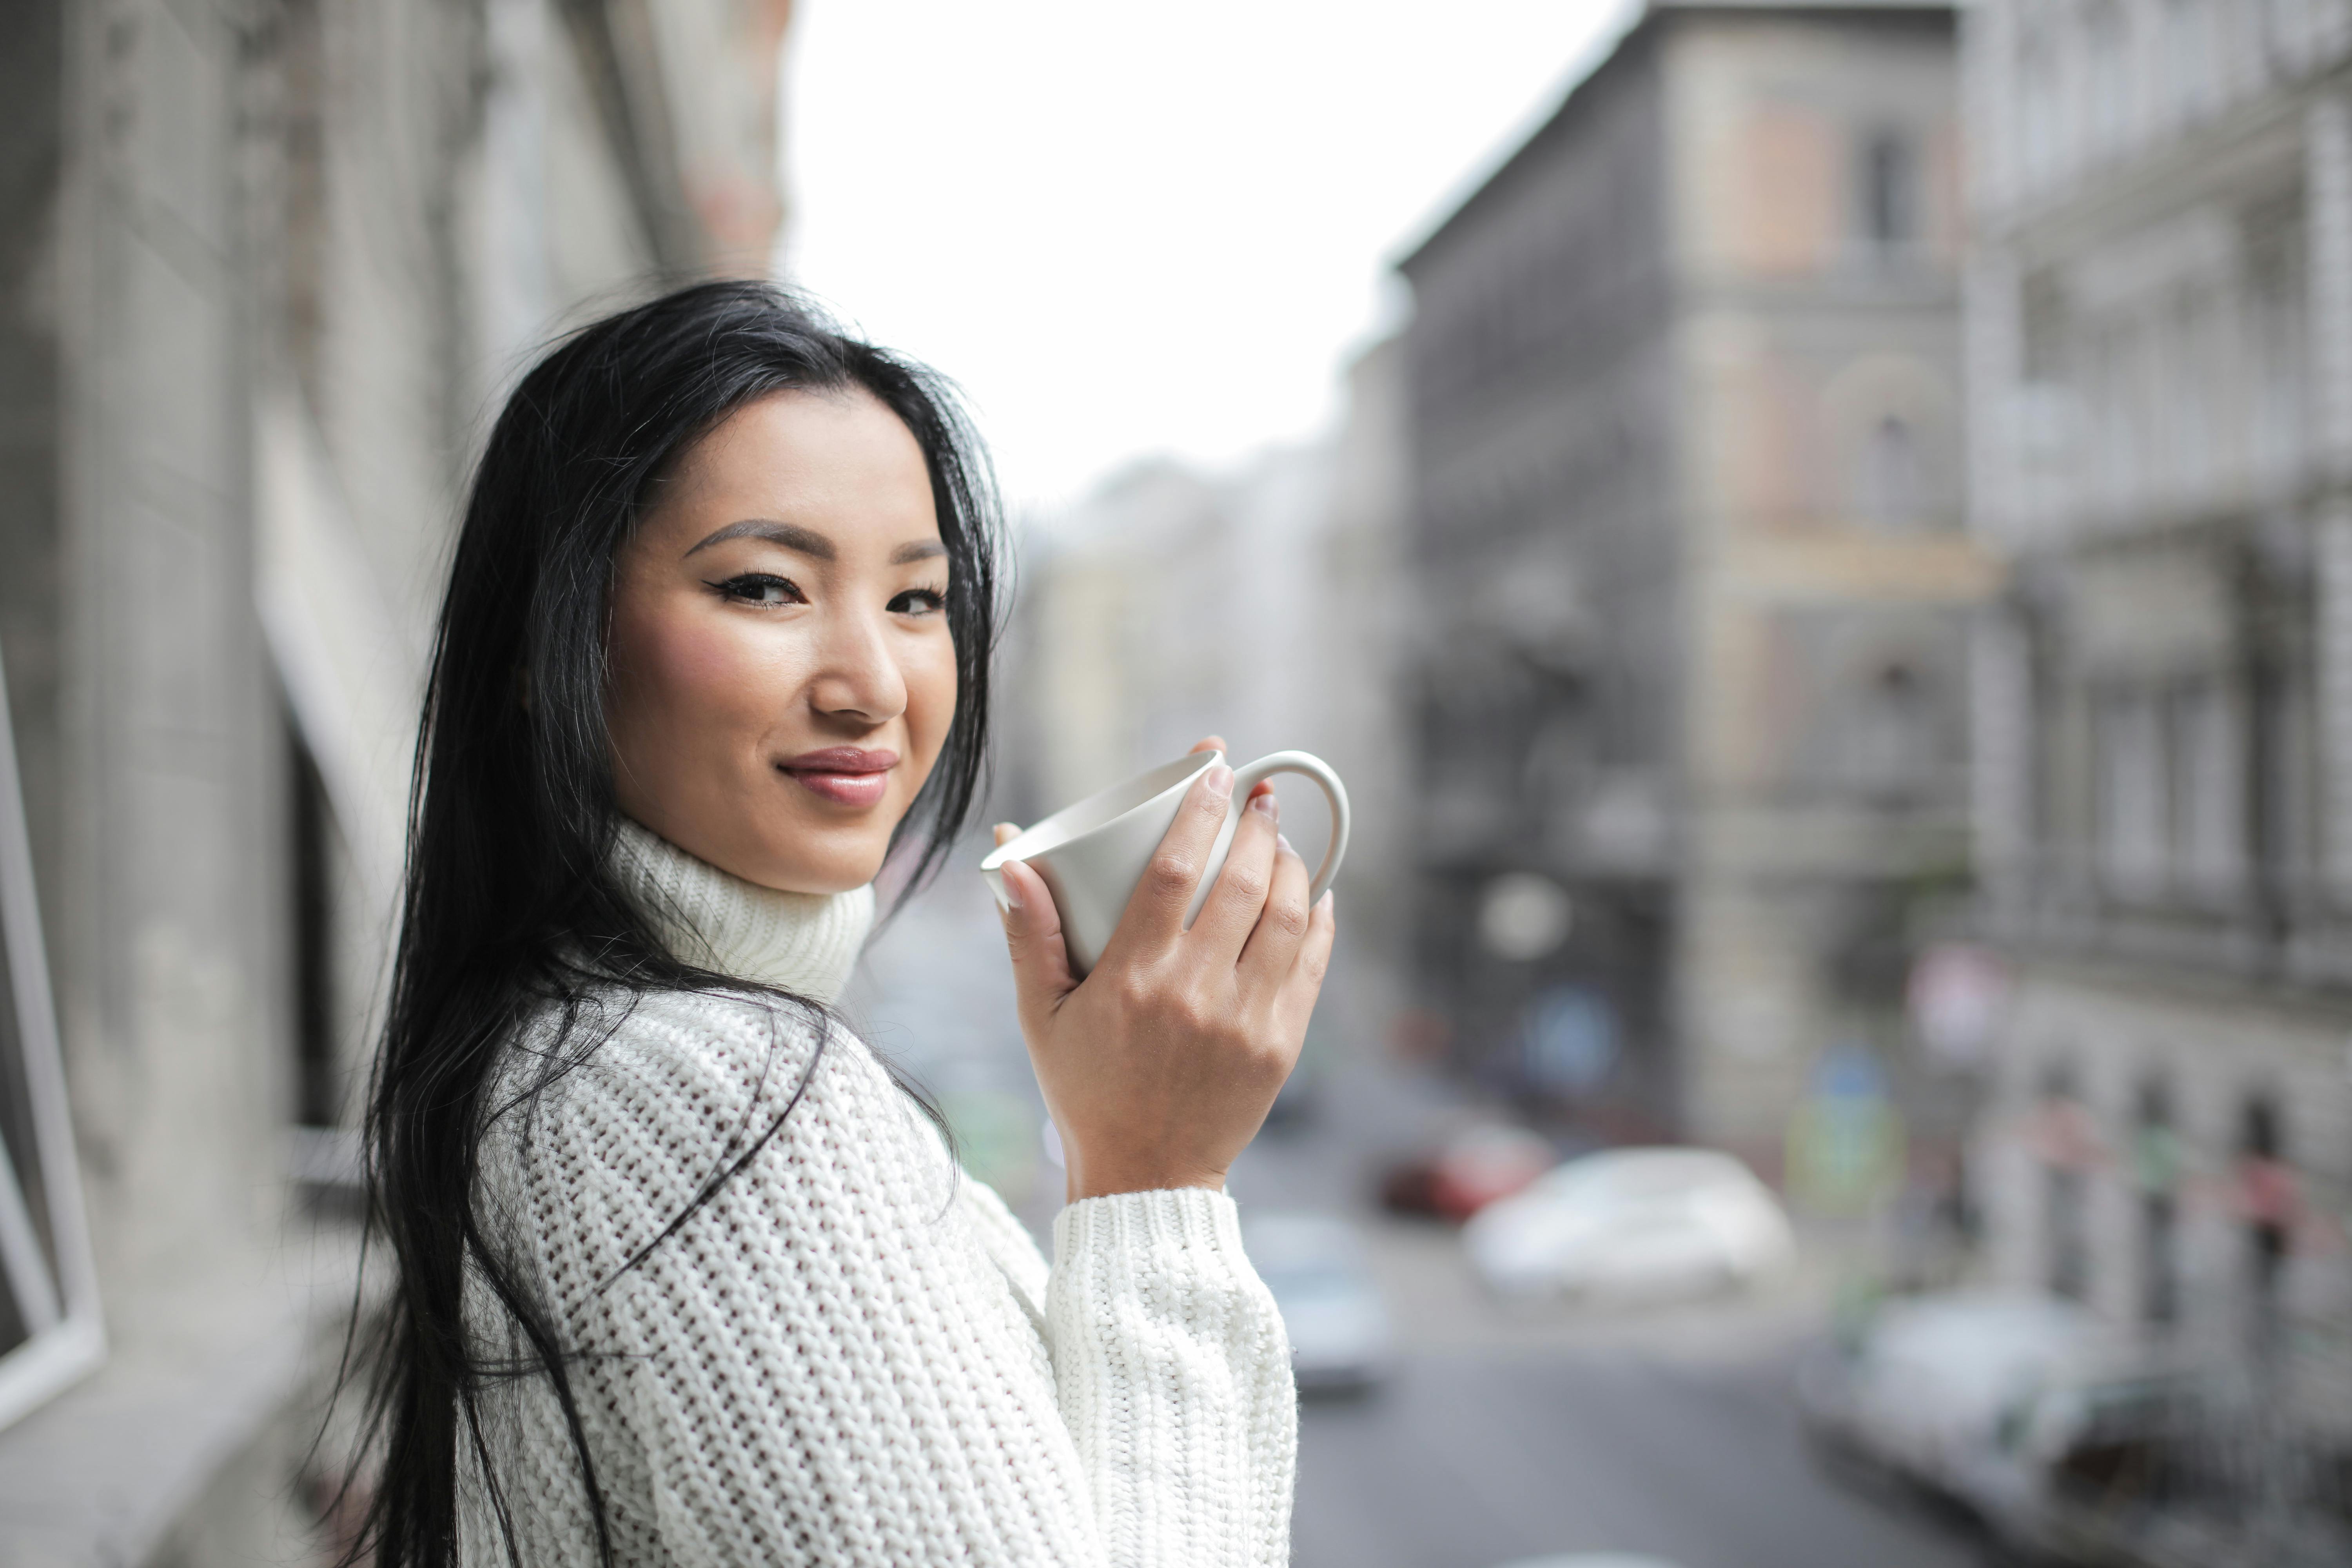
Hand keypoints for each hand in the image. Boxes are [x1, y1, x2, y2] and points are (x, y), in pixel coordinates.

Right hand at [993, 736, 1336, 1201]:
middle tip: (1260, 794)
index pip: (1173, 870)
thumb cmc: (1086, 1089)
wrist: (1147, 1174)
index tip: (1215, 768)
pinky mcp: (1281, 1044)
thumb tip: (1008, 857)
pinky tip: (1314, 893)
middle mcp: (1195, 993)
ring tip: (1282, 840)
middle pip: (1241, 882)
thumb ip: (1028, 933)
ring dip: (1291, 864)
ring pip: (1286, 916)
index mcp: (1133, 979)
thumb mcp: (1042, 1015)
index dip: (1198, 810)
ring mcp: (1246, 1019)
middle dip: (1257, 824)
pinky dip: (1319, 919)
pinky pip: (1312, 963)